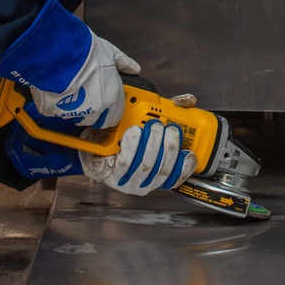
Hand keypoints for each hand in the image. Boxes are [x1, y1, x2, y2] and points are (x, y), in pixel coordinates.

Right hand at [0, 0, 139, 128]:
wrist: (58, 54)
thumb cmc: (86, 52)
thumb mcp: (110, 52)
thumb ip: (123, 63)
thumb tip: (135, 69)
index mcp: (112, 98)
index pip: (115, 116)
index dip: (111, 109)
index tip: (106, 101)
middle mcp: (95, 110)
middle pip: (96, 120)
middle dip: (94, 112)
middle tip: (88, 96)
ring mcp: (74, 113)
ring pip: (77, 117)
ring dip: (76, 109)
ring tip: (71, 91)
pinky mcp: (54, 112)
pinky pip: (58, 112)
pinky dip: (58, 105)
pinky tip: (57, 90)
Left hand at [79, 120, 196, 195]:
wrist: (95, 144)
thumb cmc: (126, 137)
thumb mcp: (151, 123)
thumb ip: (171, 111)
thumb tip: (189, 101)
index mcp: (159, 174)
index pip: (177, 176)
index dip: (185, 164)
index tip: (187, 149)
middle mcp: (147, 183)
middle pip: (163, 168)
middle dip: (168, 146)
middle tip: (166, 127)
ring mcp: (130, 182)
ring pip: (146, 165)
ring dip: (151, 143)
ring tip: (151, 126)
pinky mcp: (113, 177)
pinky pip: (125, 163)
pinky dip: (132, 145)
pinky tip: (133, 132)